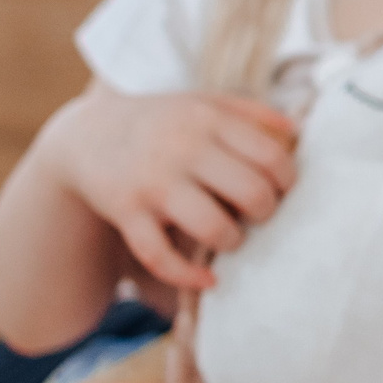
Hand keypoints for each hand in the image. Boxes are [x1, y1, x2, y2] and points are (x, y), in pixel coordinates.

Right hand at [44, 88, 298, 291]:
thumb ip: (252, 111)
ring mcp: (153, 184)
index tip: (282, 190)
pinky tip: (209, 280)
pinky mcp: (127, 213)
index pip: (271, 157)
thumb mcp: (203, 101)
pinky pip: (161, 257)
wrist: (85, 135)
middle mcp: (182, 150)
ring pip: (214, 227)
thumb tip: (297, 132)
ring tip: (231, 237)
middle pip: (251, 193)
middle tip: (258, 214)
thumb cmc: (162, 122)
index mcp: (208, 120)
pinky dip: (189, 276)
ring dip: (234, 241)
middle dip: (266, 212)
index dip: (288, 181)